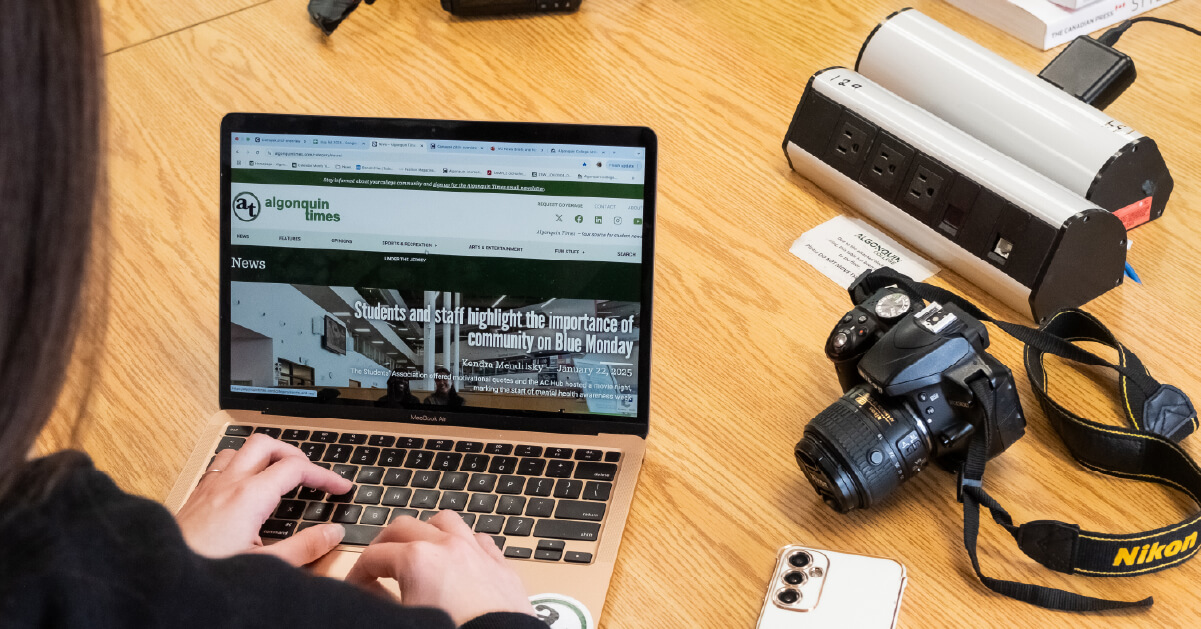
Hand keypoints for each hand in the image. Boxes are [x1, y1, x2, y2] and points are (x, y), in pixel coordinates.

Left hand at [175, 433, 352, 565]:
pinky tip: (245, 486)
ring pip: (240, 450)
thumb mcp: (265, 566)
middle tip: (310, 473)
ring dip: (264, 455)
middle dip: (294, 454)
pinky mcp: (196, 497)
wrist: (162, 576)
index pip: (296, 468)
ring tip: (279, 473)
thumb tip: (332, 533)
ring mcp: (209, 487)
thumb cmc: (206, 569)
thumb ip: (304, 548)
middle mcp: (228, 483)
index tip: (339, 488)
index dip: (324, 474)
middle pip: (267, 444)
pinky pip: (221, 465)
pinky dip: (240, 465)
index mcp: (249, 496)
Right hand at [346, 510, 535, 624]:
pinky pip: (478, 538)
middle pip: (404, 527)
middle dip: (384, 543)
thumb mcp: (407, 619)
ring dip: (425, 532)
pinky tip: (458, 558)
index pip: (373, 556)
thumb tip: (371, 592)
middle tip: (378, 564)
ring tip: (418, 550)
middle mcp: (447, 546)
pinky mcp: (500, 564)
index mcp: (417, 560)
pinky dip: (463, 542)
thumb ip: (381, 601)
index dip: (358, 572)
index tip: (357, 587)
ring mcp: (476, 551)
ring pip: (444, 521)